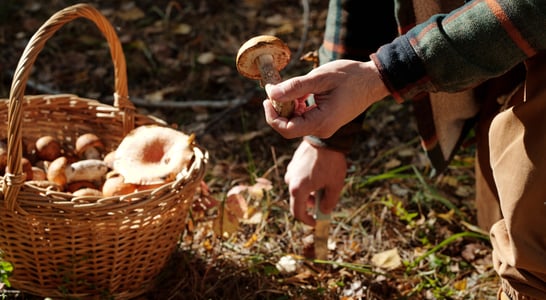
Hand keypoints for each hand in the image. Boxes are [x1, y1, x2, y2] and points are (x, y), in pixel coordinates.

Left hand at [264, 60, 388, 138]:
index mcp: (322, 122)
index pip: (287, 129)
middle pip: (289, 127)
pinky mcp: (326, 121)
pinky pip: (305, 118)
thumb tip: (271, 93)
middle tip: (276, 88)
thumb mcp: (320, 78)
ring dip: (289, 106)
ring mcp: (325, 127)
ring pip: (296, 122)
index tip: (267, 98)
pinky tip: (302, 92)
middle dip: (279, 109)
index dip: (272, 116)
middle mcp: (323, 129)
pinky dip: (298, 106)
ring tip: (293, 87)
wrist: (373, 80)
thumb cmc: (350, 76)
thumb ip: (295, 87)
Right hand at [284, 139, 346, 225]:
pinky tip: (320, 175)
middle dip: (310, 205)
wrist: (325, 139)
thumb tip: (323, 212)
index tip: (316, 223)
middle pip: (297, 200)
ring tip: (324, 186)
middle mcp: (290, 181)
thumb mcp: (335, 186)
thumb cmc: (331, 163)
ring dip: (309, 193)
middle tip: (324, 202)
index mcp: (298, 189)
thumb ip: (329, 203)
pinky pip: (298, 178)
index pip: (297, 213)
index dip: (307, 221)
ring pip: (298, 188)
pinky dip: (307, 182)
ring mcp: (290, 171)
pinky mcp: (293, 163)